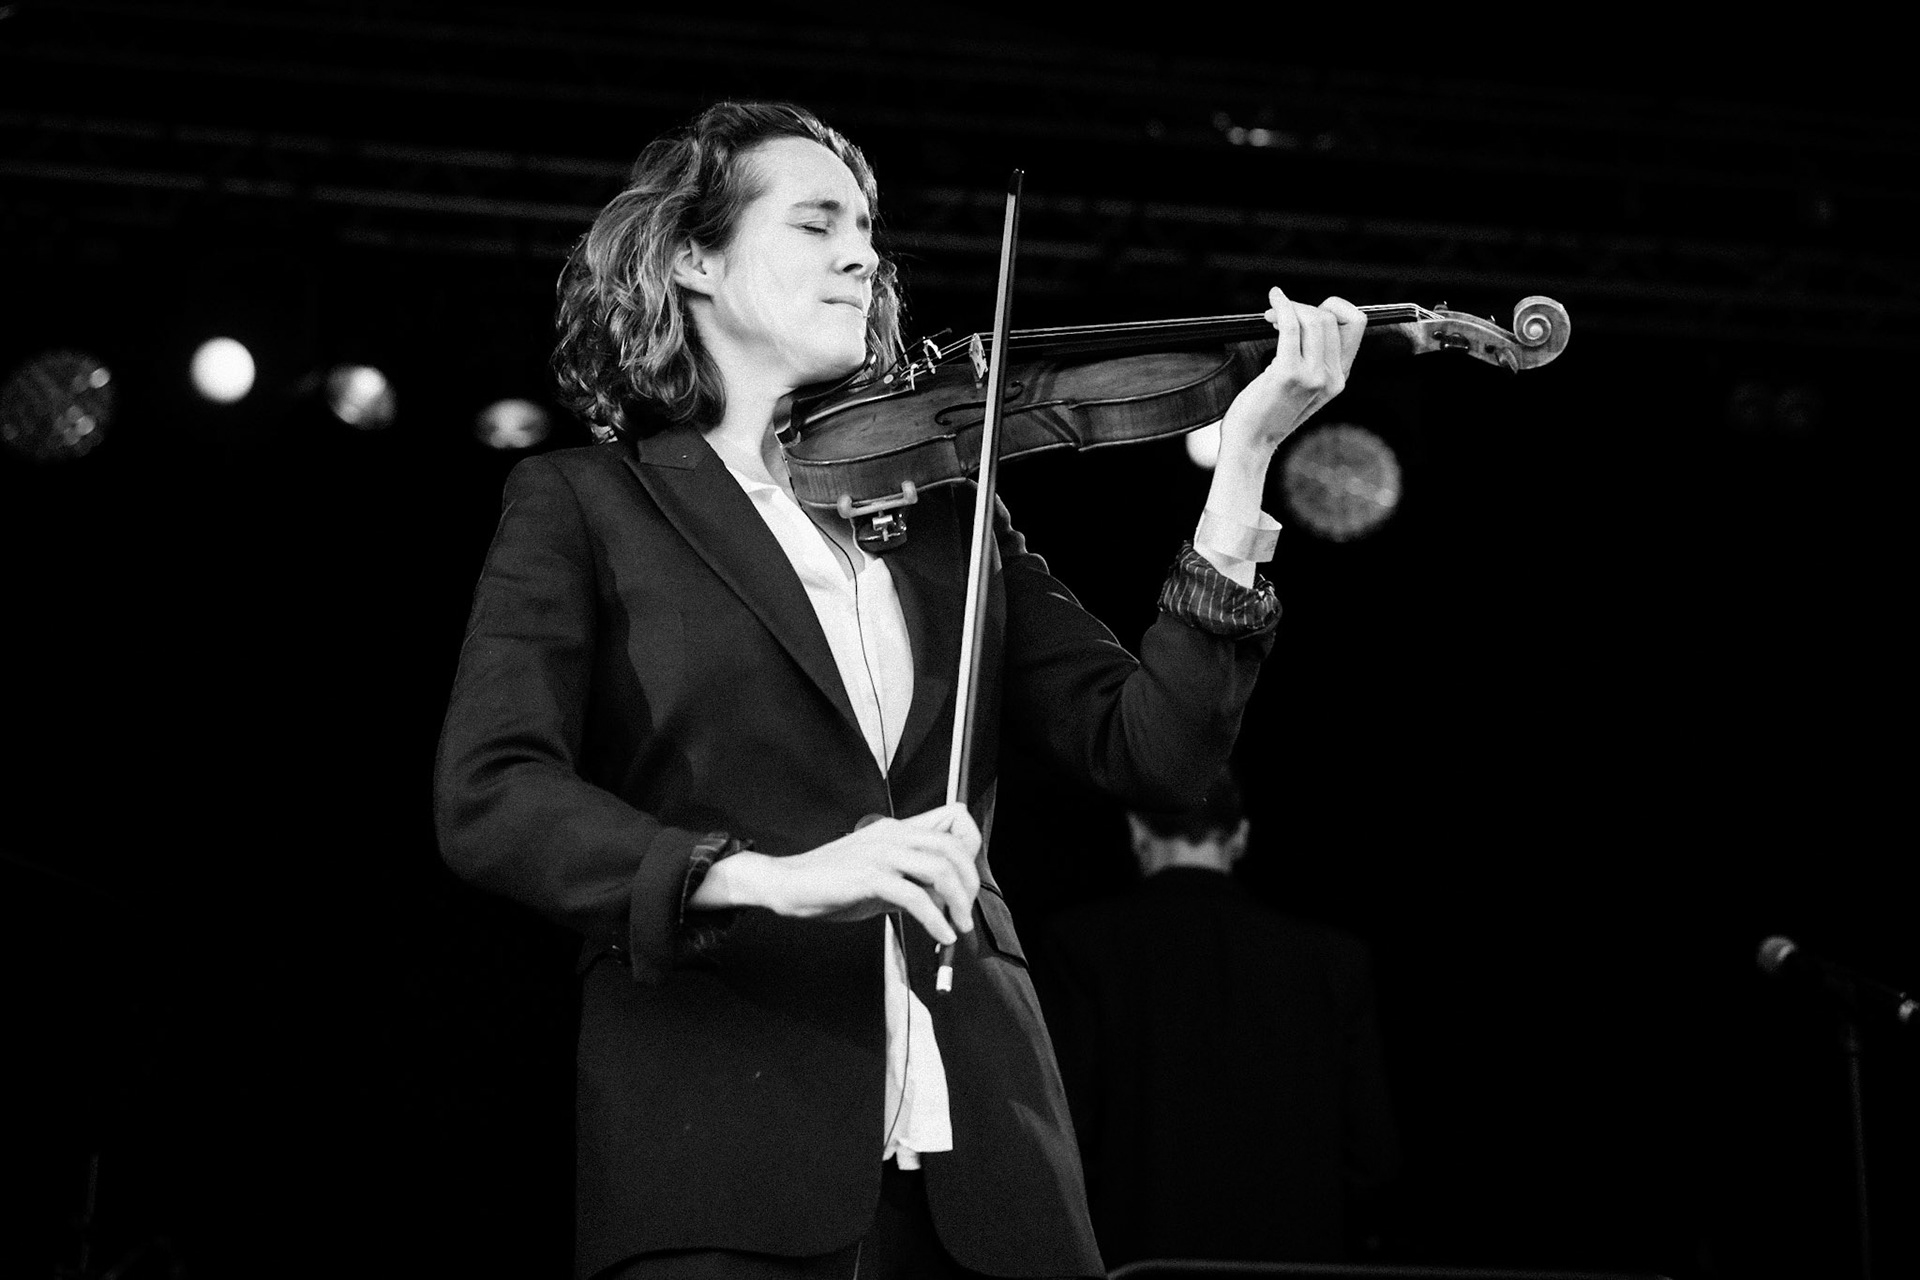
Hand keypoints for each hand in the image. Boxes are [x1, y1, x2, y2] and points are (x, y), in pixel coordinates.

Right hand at [694, 802, 981, 944]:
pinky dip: (935, 920)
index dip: (970, 847)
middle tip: (966, 914)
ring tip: (958, 929)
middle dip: (969, 884)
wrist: (788, 884)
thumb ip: (910, 883)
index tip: (969, 880)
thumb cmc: (831, 883)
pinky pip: (915, 897)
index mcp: (896, 829)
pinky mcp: (869, 876)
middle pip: (953, 847)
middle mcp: (893, 834)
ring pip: (939, 869)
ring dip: (958, 904)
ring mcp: (881, 853)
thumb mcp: (878, 878)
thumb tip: (942, 903)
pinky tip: (941, 936)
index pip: (954, 817)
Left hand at [1217, 286, 1365, 459]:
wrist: (1251, 443)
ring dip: (1291, 307)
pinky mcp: (1288, 373)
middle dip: (1303, 306)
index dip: (1335, 308)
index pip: (1357, 325)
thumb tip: (1307, 319)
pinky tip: (1274, 299)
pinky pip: (1291, 325)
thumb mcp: (1303, 388)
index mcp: (1339, 378)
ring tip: (1272, 314)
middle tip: (1279, 314)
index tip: (1309, 312)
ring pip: (1314, 318)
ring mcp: (1313, 376)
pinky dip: (1282, 306)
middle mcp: (1332, 377)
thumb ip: (1313, 360)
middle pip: (1331, 318)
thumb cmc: (1267, 413)